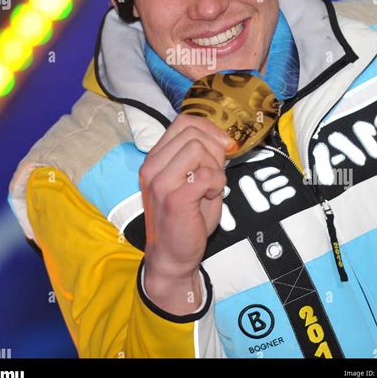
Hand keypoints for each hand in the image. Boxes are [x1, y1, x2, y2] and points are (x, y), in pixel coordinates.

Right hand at [139, 114, 232, 312]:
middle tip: (215, 174)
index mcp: (155, 158)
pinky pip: (207, 175)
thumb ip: (203, 156)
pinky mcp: (174, 198)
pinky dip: (217, 184)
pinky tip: (210, 196)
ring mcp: (160, 182)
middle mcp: (152, 166)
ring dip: (215, 167)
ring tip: (210, 188)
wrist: (172, 256)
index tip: (223, 147)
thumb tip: (223, 139)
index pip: (183, 122)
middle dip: (215, 149)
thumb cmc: (185, 218)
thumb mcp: (192, 179)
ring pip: (198, 148)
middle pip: (193, 132)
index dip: (210, 129)